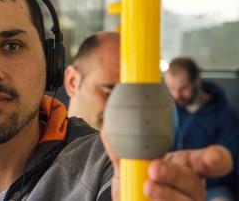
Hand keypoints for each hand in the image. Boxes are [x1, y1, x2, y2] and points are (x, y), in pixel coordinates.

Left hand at [100, 129, 232, 200]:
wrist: (130, 196)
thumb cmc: (137, 176)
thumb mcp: (130, 162)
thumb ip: (123, 148)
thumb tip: (109, 130)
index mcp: (186, 166)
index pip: (210, 162)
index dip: (215, 159)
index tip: (212, 157)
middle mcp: (191, 188)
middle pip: (194, 183)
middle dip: (174, 174)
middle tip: (154, 168)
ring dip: (166, 195)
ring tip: (147, 187)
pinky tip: (142, 199)